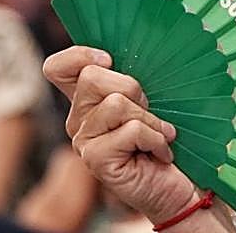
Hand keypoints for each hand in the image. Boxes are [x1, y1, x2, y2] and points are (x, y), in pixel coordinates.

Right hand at [43, 46, 197, 223]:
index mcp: (86, 101)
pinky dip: (156, 138)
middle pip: (92, 77)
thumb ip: (131, 79)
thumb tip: (133, 47)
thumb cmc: (165, 139)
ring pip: (116, 103)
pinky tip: (160, 154)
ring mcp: (84, 141)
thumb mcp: (149, 100)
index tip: (110, 59)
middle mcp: (78, 120)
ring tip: (159, 136)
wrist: (178, 187)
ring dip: (150, 118)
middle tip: (149, 112)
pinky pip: (130, 129)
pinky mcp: (96, 159)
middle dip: (133, 88)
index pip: (57, 68)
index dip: (78, 55)